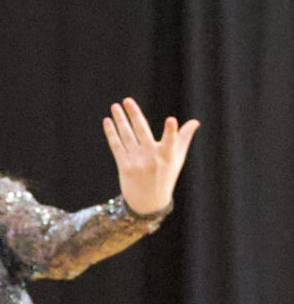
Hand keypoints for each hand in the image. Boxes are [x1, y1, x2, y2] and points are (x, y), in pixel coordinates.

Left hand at [103, 98, 198, 215]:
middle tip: (127, 100)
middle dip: (134, 115)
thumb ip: (184, 139)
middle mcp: (151, 158)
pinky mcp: (124, 166)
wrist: (149, 203)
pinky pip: (117, 146)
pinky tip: (108, 121)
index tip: (171, 120)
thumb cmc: (166, 177)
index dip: (171, 131)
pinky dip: (112, 133)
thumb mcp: (177, 159)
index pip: (170, 141)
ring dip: (120, 120)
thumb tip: (195, 122)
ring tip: (115, 106)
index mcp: (167, 156)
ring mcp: (136, 162)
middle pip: (141, 131)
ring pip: (126, 136)